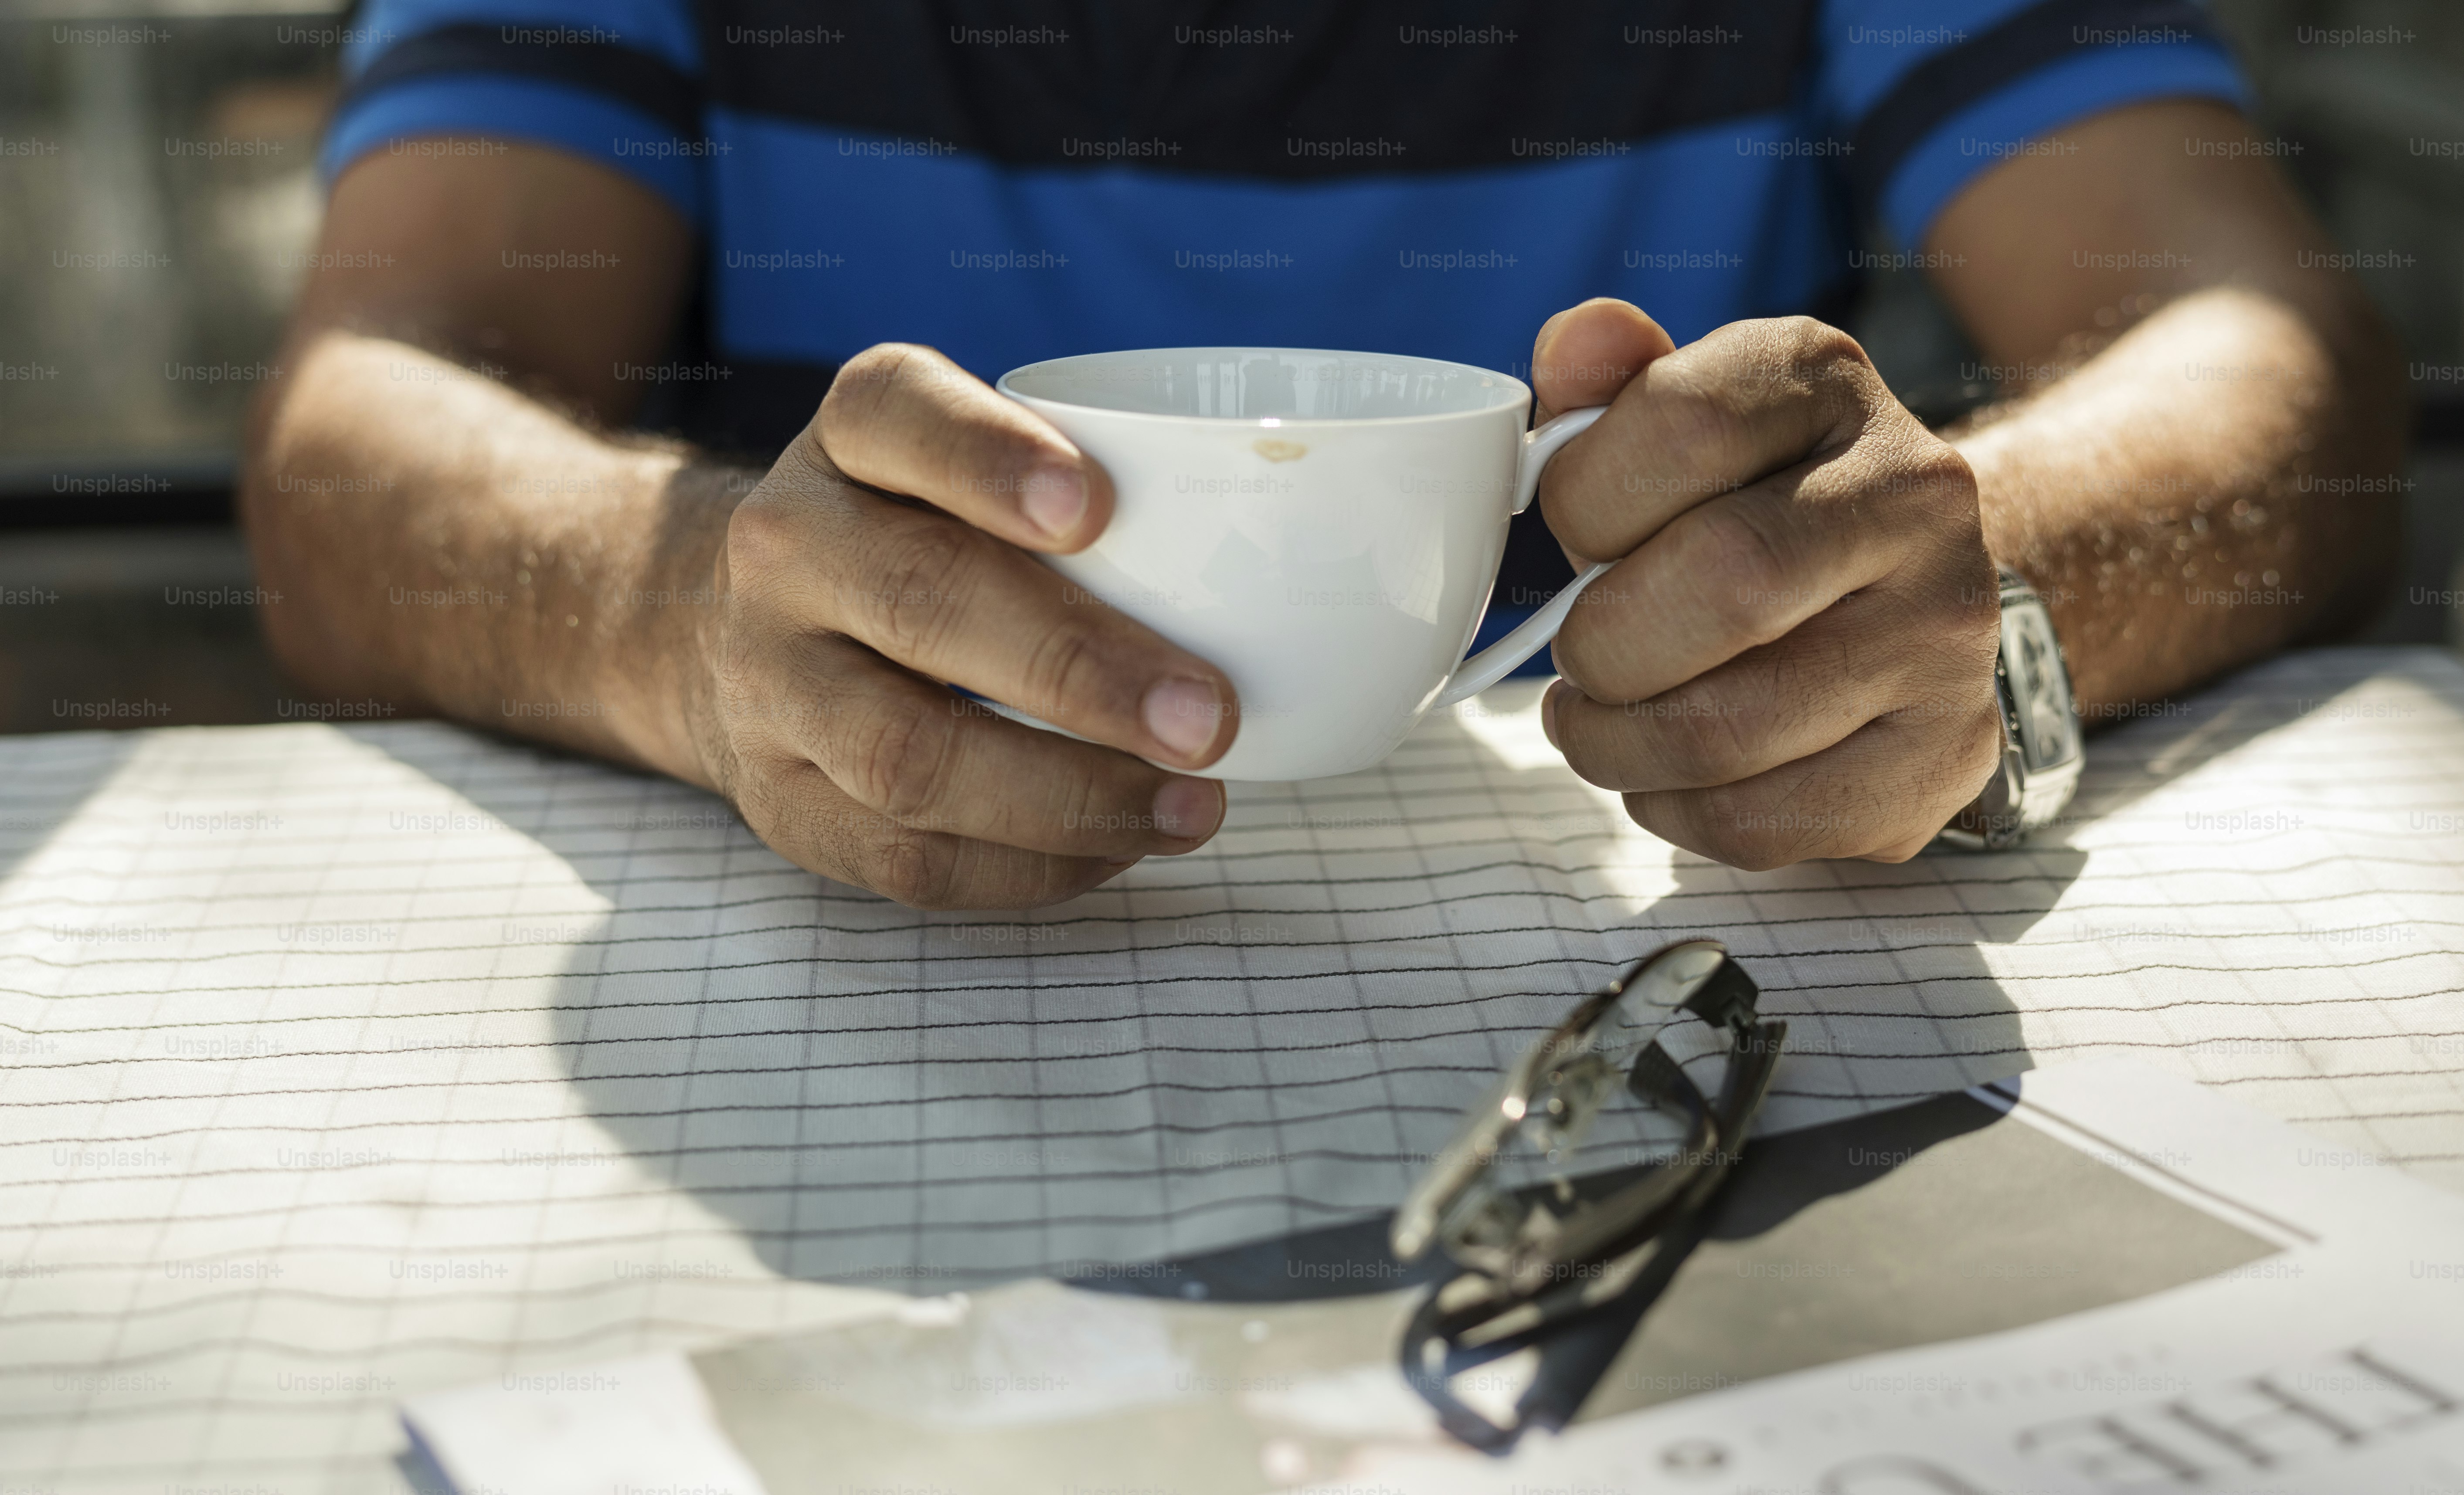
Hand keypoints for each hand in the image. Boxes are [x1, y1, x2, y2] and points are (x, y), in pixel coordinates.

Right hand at [687, 344, 1237, 908]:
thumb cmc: (920, 535)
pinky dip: (1030, 866)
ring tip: (1191, 806)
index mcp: (850, 436)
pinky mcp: (783, 802)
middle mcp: (787, 547)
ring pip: (911, 756)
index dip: (992, 461)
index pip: (900, 417)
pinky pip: (908, 857)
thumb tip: (1273, 569)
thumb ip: (1082, 485)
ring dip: (1069, 795)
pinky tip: (1118, 849)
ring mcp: (768, 682)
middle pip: (922, 603)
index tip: (1096, 510)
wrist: (740, 626)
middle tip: (1208, 717)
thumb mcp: (967, 465)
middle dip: (1079, 669)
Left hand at [1529, 300, 2003, 868]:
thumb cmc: (1751, 504)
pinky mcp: (1947, 752)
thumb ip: (1613, 386)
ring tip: (1605, 725)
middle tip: (1578, 663)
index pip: (1681, 425)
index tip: (1576, 538)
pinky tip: (1672, 777)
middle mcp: (1913, 494)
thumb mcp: (1684, 417)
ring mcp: (1945, 630)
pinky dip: (1680, 813)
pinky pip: (1766, 821)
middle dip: (1602, 648)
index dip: (1584, 500)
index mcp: (1827, 382)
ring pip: (1728, 727)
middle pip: (1722, 586)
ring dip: (1619, 747)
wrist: (1908, 585)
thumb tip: (1577, 341)